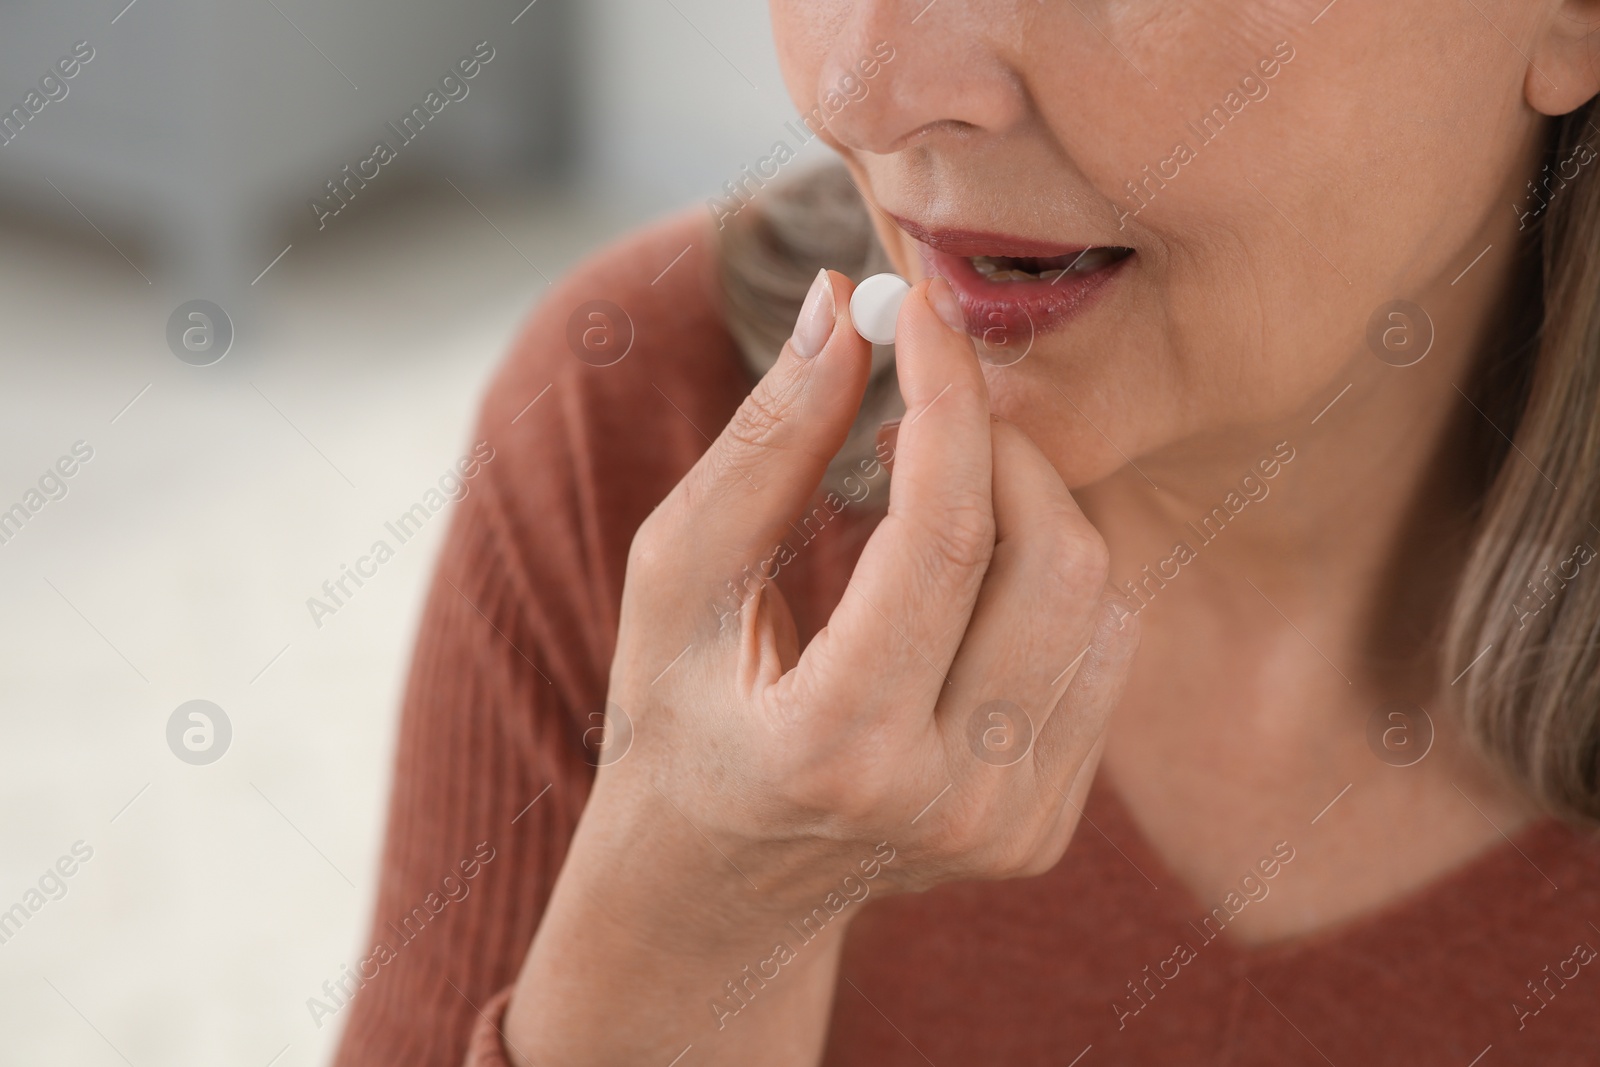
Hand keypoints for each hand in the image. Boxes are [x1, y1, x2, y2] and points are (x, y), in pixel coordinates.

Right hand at [505, 268, 1138, 1065]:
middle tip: (932, 406)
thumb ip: (763, 447)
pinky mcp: (1048, 827)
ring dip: (1033, 503)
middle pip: (1055, 560)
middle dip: (1002, 446)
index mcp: (834, 747)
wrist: (717, 885)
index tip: (924, 310)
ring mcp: (1011, 824)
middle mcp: (946, 800)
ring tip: (943, 489)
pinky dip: (1051, 574)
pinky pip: (1104, 649)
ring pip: (1099, 597)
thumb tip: (845, 308)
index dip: (947, 399)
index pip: (945, 536)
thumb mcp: (678, 578)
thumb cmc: (678, 714)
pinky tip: (975, 573)